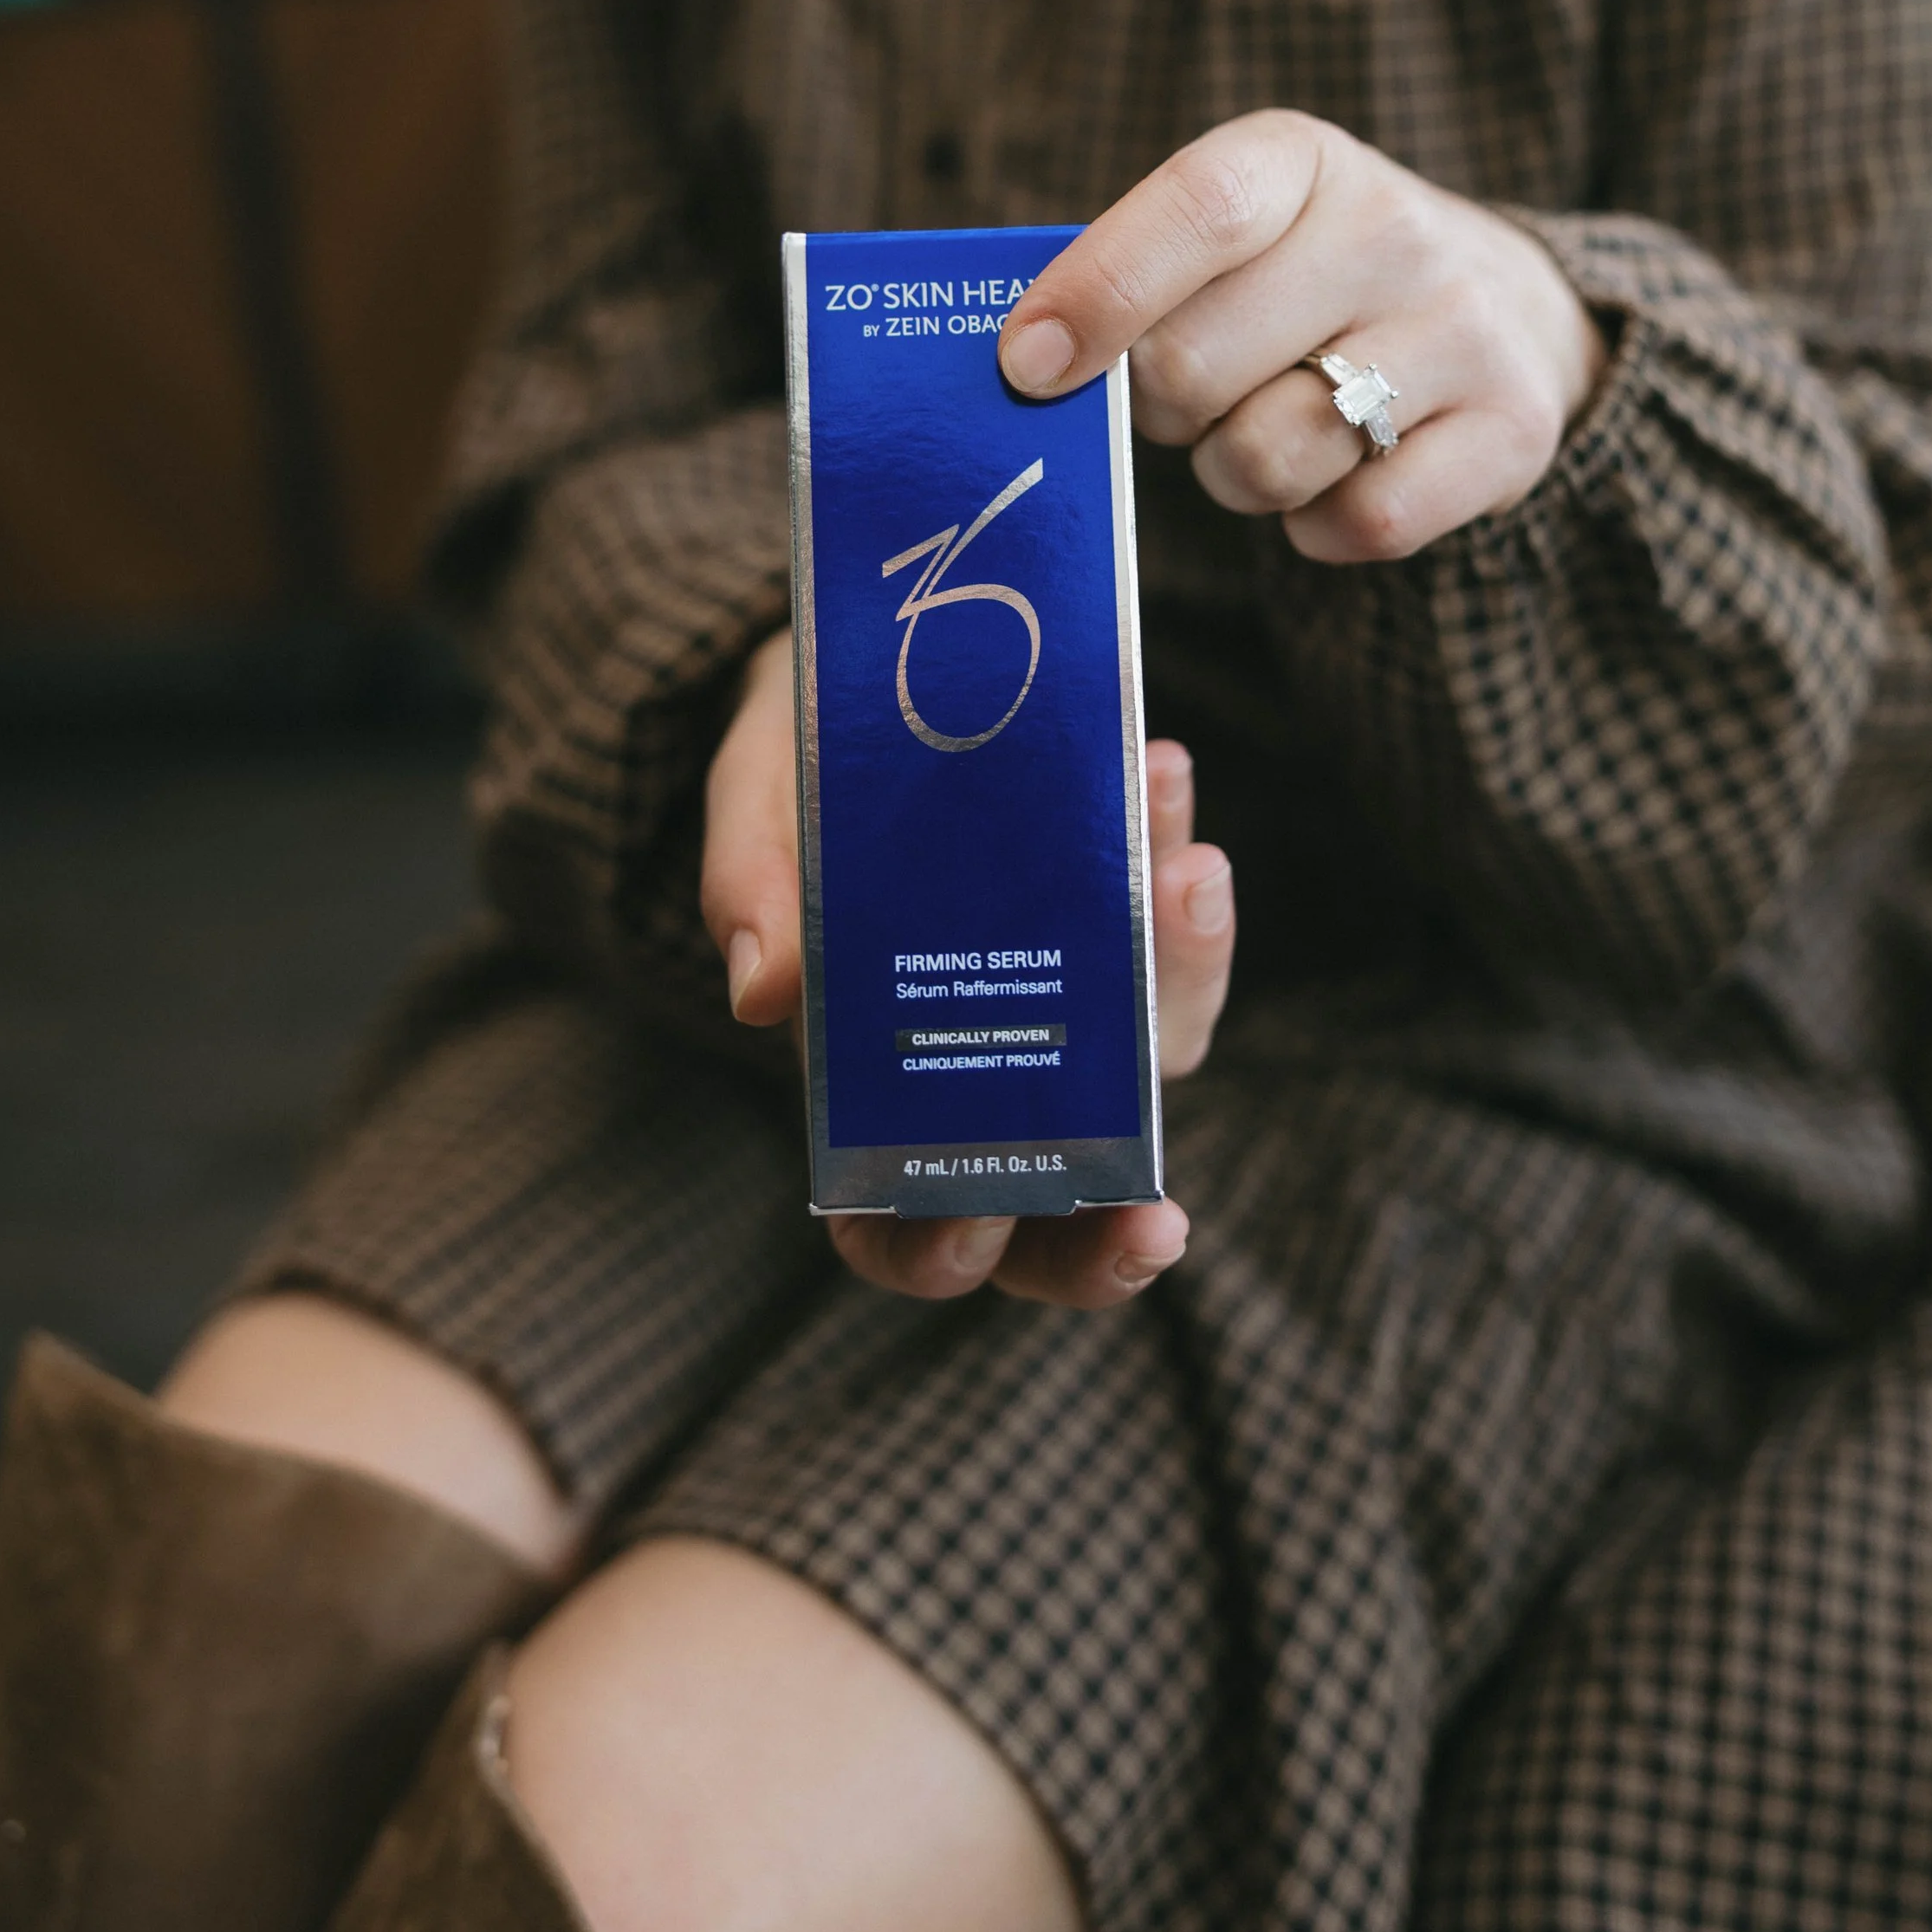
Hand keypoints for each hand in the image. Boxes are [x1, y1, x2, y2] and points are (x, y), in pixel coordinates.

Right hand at [703, 630, 1232, 1306]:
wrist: (869, 679)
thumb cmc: (797, 777)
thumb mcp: (754, 807)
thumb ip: (748, 884)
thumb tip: (760, 991)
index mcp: (864, 1079)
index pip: (898, 1225)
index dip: (939, 1251)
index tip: (976, 1217)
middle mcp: (981, 1062)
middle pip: (1061, 1195)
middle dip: (1115, 1226)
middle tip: (1155, 1215)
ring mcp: (1069, 999)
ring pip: (1151, 1054)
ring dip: (1183, 982)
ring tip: (1182, 876)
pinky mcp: (1129, 920)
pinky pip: (1173, 934)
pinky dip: (1180, 876)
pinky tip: (1163, 778)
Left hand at [998, 109, 1606, 560]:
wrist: (1506, 310)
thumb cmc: (1306, 280)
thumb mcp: (1232, 237)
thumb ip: (1129, 279)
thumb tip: (1022, 366)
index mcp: (1301, 161)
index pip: (1200, 210)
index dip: (1102, 290)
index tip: (1027, 365)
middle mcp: (1394, 230)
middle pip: (1197, 367)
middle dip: (1158, 408)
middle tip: (1184, 397)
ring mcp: (1466, 330)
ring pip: (1268, 458)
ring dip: (1232, 474)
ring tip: (1266, 426)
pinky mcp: (1513, 431)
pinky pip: (1360, 524)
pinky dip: (1316, 526)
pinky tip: (1334, 478)